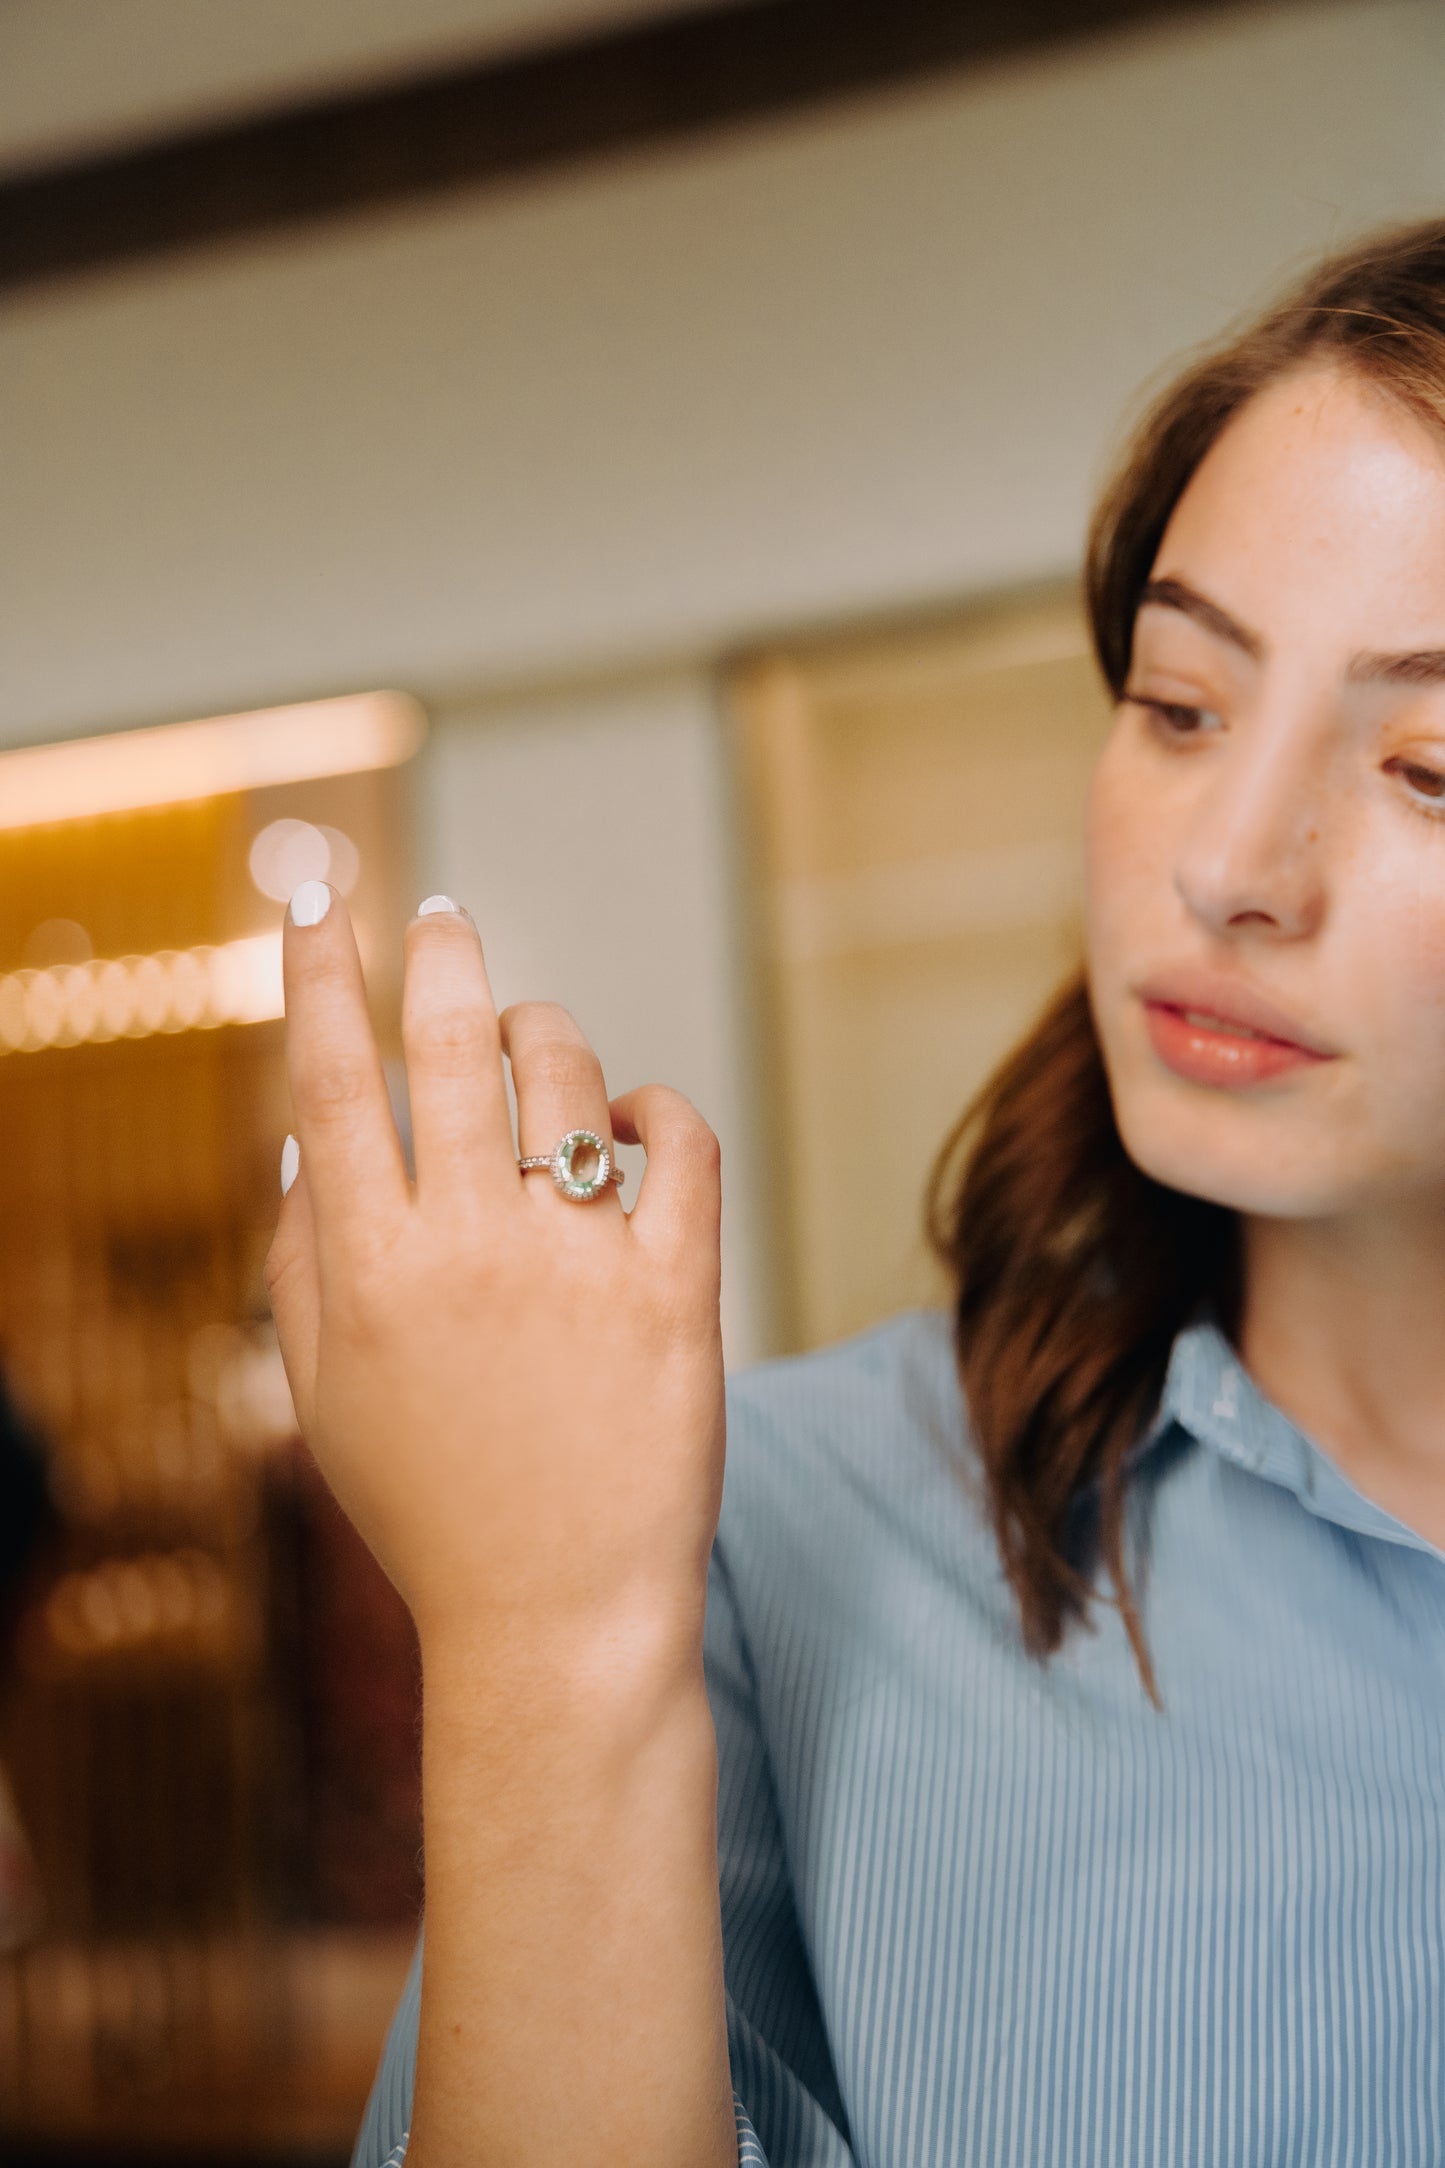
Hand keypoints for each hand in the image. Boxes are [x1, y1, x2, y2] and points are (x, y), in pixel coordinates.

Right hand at [263, 886, 726, 1668]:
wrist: (558, 1617)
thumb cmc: (433, 1505)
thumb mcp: (328, 1394)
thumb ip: (302, 1260)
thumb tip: (310, 1137)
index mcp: (369, 1270)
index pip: (329, 1081)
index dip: (316, 977)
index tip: (318, 907)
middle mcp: (469, 1248)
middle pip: (452, 1043)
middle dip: (442, 958)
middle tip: (444, 923)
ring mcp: (580, 1262)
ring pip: (568, 1075)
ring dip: (548, 1037)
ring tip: (536, 1049)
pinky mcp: (678, 1288)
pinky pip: (682, 1141)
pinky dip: (659, 1109)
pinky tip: (637, 1123)